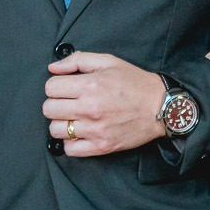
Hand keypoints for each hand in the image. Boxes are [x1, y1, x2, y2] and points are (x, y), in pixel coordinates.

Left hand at [44, 52, 167, 156]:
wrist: (161, 107)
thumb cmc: (135, 83)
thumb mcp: (108, 62)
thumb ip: (77, 60)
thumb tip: (53, 68)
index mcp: (90, 85)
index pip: (50, 87)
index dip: (56, 86)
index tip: (65, 88)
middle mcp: (89, 108)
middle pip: (48, 109)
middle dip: (56, 103)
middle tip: (69, 102)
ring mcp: (94, 129)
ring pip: (55, 130)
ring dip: (62, 123)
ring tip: (74, 118)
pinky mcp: (101, 146)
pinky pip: (70, 149)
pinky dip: (71, 142)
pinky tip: (80, 133)